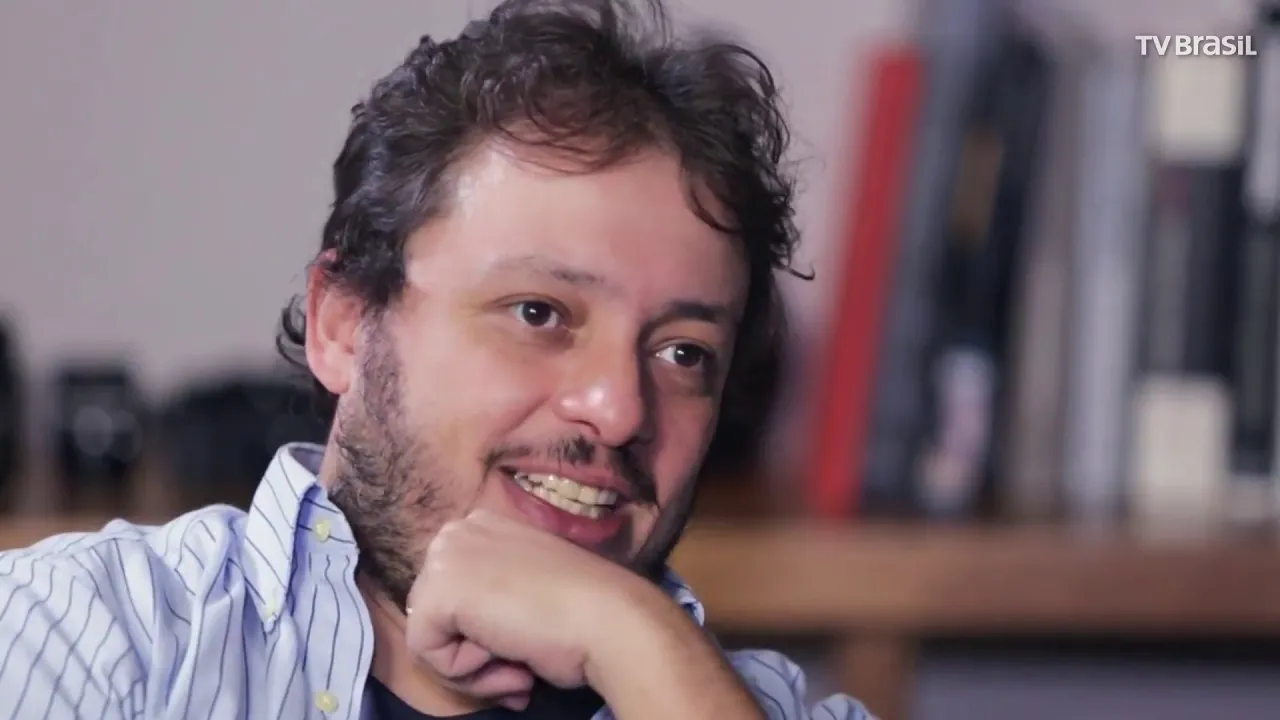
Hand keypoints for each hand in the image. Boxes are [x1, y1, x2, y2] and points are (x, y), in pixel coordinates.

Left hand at [404, 510, 645, 710]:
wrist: (608, 617)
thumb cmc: (582, 610)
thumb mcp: (526, 590)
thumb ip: (491, 599)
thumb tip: (471, 636)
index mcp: (481, 525)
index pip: (452, 595)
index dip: (481, 636)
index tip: (523, 652)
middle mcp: (457, 531)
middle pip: (434, 615)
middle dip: (472, 654)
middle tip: (518, 672)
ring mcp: (445, 556)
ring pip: (429, 635)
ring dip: (472, 668)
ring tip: (517, 673)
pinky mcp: (438, 590)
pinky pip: (426, 652)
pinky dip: (465, 673)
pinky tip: (508, 661)